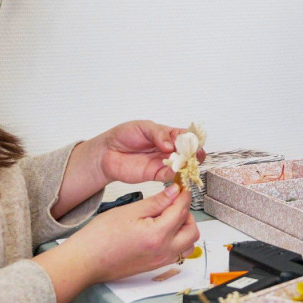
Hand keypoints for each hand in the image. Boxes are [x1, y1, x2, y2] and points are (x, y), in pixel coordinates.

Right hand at [35, 183, 199, 302]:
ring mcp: (160, 261)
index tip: (180, 187)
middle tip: (173, 203)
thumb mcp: (129, 211)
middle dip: (187, 213)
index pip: (181, 210)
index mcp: (158, 235)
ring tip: (168, 218)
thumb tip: (174, 192)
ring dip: (184, 229)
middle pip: (192, 230)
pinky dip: (177, 241)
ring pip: (188, 245)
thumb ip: (156, 202)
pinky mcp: (155, 267)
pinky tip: (162, 231)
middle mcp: (163, 251)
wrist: (85, 261)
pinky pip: (177, 253)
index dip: (183, 195)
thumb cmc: (100, 237)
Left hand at [90, 120, 205, 185]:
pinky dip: (175, 174)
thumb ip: (158, 134)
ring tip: (186, 162)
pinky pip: (169, 175)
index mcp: (167, 135)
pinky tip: (176, 170)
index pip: (186, 136)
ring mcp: (163, 162)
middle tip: (194, 153)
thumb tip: (169, 144)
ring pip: (182, 165)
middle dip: (194, 153)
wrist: (107, 152)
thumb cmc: (123, 136)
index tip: (195, 141)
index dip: (193, 139)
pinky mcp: (155, 174)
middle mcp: (168, 149)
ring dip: (187, 165)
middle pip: (188, 152)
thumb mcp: (143, 127)